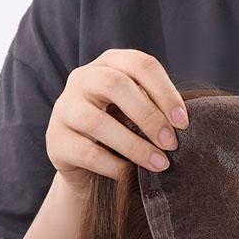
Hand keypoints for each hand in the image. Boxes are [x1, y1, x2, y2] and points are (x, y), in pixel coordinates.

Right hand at [45, 49, 188, 191]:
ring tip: (159, 163)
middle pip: (115, 85)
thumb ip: (155, 107)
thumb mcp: (138, 112)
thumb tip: (183, 124)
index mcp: (109, 63)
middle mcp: (82, 78)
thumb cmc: (121, 132)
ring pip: (97, 121)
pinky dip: (113, 165)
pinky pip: (86, 152)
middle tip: (171, 143)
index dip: (165, 92)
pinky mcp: (54, 140)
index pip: (140, 65)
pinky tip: (130, 175)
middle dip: (148, 115)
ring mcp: (64, 108)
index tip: (184, 123)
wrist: (85, 166)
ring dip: (134, 145)